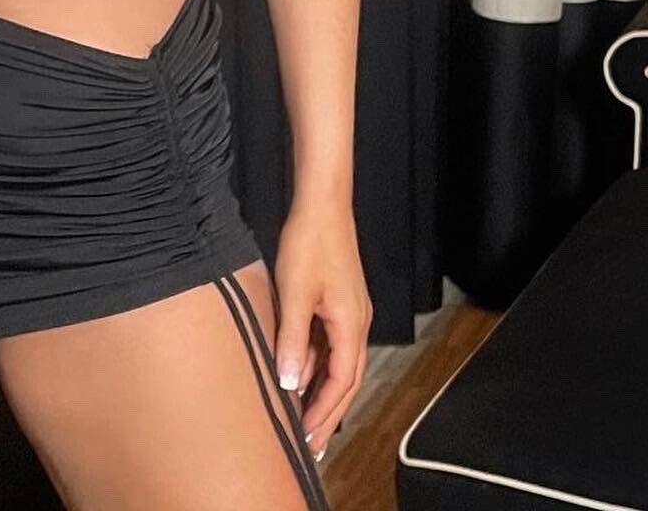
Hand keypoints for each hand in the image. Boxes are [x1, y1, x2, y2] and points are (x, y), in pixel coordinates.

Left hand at [272, 192, 371, 458]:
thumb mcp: (295, 293)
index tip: (308, 437)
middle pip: (347, 379)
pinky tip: (300, 372)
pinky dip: (318, 363)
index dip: (325, 412)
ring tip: (303, 416)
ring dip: (323, 389)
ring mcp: (350, 311)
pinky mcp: (339, 301)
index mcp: (351, 325)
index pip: (342, 383)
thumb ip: (293, 339)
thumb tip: (290, 383)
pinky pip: (331, 343)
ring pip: (339, 362)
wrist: (323, 204)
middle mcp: (357, 323)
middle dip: (329, 412)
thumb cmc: (310, 243)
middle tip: (312, 443)